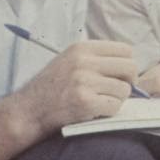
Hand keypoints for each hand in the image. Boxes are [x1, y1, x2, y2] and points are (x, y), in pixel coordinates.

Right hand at [16, 41, 139, 134]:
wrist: (28, 110)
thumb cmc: (52, 87)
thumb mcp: (69, 60)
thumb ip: (96, 58)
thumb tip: (130, 64)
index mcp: (82, 48)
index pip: (125, 50)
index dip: (128, 64)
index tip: (121, 76)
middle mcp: (84, 62)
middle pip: (130, 68)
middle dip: (128, 82)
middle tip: (117, 91)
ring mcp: (84, 82)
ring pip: (124, 90)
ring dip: (117, 99)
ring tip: (100, 102)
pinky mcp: (85, 102)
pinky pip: (115, 106)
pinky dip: (109, 112)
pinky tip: (94, 111)